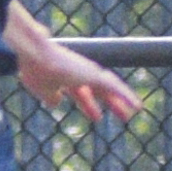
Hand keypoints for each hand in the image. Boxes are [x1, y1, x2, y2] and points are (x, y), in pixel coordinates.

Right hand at [15, 36, 140, 124]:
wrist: (34, 53)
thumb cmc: (33, 69)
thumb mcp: (41, 90)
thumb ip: (49, 96)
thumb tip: (57, 102)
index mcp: (63, 76)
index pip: (80, 92)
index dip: (89, 105)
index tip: (98, 117)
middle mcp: (77, 72)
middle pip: (98, 90)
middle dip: (109, 103)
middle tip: (123, 116)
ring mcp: (86, 71)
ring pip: (109, 88)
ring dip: (121, 101)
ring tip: (136, 111)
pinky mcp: (94, 73)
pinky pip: (115, 87)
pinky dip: (126, 97)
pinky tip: (138, 107)